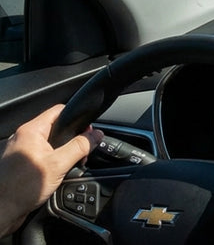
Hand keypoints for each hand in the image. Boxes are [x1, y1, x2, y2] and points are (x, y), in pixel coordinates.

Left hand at [0, 104, 102, 236]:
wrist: (2, 210)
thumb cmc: (21, 188)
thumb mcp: (58, 165)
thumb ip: (80, 147)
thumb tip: (96, 135)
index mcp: (31, 131)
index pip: (59, 111)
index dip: (77, 118)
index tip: (88, 131)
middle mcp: (23, 138)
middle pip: (56, 128)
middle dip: (72, 139)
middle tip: (81, 153)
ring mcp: (21, 151)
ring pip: (50, 143)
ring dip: (62, 152)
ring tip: (68, 166)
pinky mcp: (21, 164)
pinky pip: (42, 156)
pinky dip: (53, 161)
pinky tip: (56, 174)